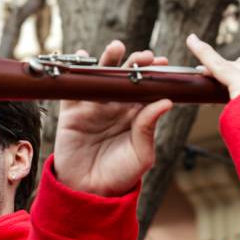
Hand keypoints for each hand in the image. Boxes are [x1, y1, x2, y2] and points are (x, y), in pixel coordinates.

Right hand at [52, 41, 174, 196]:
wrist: (88, 191)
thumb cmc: (120, 175)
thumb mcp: (141, 155)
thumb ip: (149, 128)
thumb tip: (166, 102)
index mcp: (135, 116)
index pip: (146, 89)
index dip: (154, 75)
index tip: (163, 64)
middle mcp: (116, 107)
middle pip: (126, 78)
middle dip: (135, 63)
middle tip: (144, 56)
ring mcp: (94, 107)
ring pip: (102, 78)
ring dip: (108, 61)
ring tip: (117, 48)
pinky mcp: (73, 111)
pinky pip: (74, 88)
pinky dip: (76, 72)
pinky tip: (81, 56)